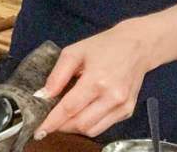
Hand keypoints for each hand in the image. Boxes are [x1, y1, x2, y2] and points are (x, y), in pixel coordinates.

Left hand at [34, 19, 156, 138]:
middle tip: (49, 121)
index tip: (39, 130)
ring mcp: (122, 106)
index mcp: (97, 80)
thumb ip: (57, 75)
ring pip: (92, 130)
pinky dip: (89, 124)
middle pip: (81, 124)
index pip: (70, 108)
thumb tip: (43, 95)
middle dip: (61, 126)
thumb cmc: (104, 46)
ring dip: (74, 128)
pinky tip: (82, 112)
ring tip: (64, 118)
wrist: (137, 46)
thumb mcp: (73, 52)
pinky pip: (104, 126)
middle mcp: (112, 97)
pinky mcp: (128, 111)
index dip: (52, 121)